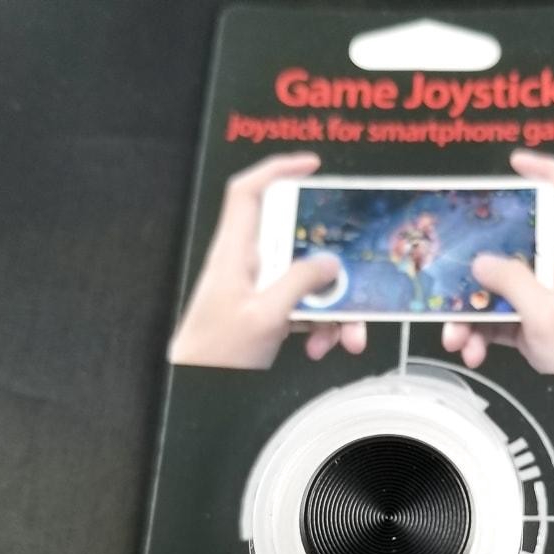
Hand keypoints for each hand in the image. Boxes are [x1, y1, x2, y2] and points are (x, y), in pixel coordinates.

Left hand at [168, 152, 366, 368]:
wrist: (200, 387)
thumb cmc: (215, 353)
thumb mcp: (263, 315)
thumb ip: (298, 284)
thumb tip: (328, 264)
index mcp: (236, 253)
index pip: (250, 193)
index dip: (278, 170)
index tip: (311, 167)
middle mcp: (249, 266)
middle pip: (299, 245)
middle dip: (332, 269)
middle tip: (353, 280)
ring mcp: (261, 290)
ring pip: (310, 283)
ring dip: (334, 310)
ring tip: (343, 337)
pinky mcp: (270, 313)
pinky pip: (307, 310)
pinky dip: (322, 328)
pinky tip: (322, 345)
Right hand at [443, 149, 553, 374]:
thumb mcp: (550, 319)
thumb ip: (516, 285)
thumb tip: (484, 262)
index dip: (548, 172)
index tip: (518, 163)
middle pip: (515, 250)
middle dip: (479, 266)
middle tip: (455, 272)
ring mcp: (548, 303)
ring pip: (500, 292)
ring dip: (472, 314)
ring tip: (457, 336)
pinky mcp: (537, 329)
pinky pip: (500, 323)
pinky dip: (482, 336)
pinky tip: (473, 350)